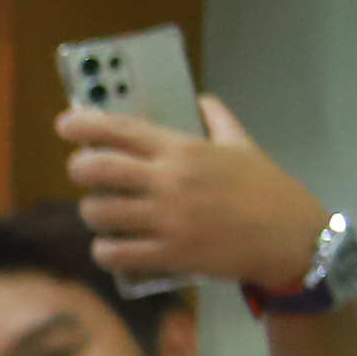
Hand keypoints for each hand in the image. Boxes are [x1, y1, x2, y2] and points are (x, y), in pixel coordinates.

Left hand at [64, 94, 328, 294]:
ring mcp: (165, 220)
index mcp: (185, 150)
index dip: (85, 125)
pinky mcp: (167, 255)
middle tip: (84, 172)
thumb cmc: (267, 189)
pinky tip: (113, 246)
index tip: (65, 123)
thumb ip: (218, 120)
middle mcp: (169, 182)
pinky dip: (105, 250)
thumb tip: (203, 100)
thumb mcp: (245, 145)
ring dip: (92, 212)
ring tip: (104, 212)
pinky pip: (112, 253)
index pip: (122, 130)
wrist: (291, 238)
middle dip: (79, 168)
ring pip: (97, 213)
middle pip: (96, 169)